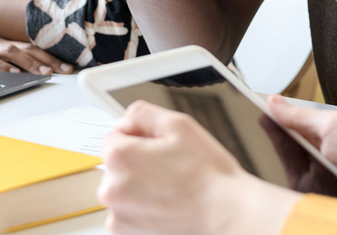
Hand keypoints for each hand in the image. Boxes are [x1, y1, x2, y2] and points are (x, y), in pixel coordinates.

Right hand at [0, 24, 72, 73]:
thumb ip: (3, 55)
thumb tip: (22, 67)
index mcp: (2, 42)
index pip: (32, 47)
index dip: (51, 56)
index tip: (68, 65)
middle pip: (28, 49)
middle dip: (49, 60)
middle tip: (67, 70)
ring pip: (12, 52)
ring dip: (30, 62)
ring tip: (45, 73)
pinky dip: (1, 66)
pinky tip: (12, 73)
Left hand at [99, 100, 299, 234]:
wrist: (224, 213)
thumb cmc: (207, 175)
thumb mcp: (179, 124)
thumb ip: (143, 113)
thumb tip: (126, 120)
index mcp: (120, 156)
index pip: (115, 135)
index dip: (141, 136)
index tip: (160, 147)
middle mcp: (111, 187)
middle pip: (117, 163)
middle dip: (139, 161)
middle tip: (170, 167)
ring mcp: (118, 213)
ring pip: (122, 187)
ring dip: (139, 185)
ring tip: (171, 187)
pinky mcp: (125, 233)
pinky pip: (127, 211)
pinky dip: (141, 207)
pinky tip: (165, 204)